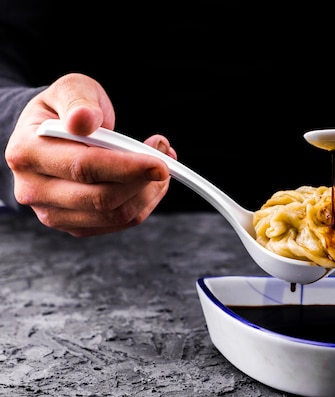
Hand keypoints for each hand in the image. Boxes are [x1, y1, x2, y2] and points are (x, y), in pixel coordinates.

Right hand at [5, 73, 175, 236]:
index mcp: (27, 152)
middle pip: (103, 198)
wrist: (48, 137)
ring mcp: (53, 213)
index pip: (84, 167)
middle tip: (164, 157)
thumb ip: (78, 100)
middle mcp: (34, 189)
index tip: (160, 163)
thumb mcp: (70, 89)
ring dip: (149, 192)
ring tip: (160, 166)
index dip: (127, 167)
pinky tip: (149, 182)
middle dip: (143, 180)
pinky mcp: (74, 226)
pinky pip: (120, 222)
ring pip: (116, 215)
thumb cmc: (64, 112)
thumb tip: (84, 120)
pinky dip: (144, 202)